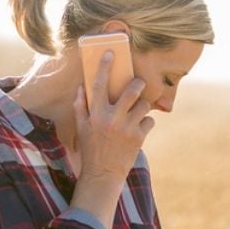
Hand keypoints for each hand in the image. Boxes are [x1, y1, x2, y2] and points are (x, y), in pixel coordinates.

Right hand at [71, 50, 152, 182]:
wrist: (103, 175)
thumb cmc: (90, 149)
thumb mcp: (81, 128)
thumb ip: (80, 107)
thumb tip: (81, 87)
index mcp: (96, 115)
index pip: (99, 85)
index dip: (104, 67)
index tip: (109, 53)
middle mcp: (112, 119)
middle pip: (132, 90)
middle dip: (138, 84)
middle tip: (138, 85)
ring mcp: (127, 128)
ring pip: (144, 105)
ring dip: (143, 106)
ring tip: (137, 112)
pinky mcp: (139, 138)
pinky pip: (150, 120)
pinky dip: (146, 123)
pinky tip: (139, 129)